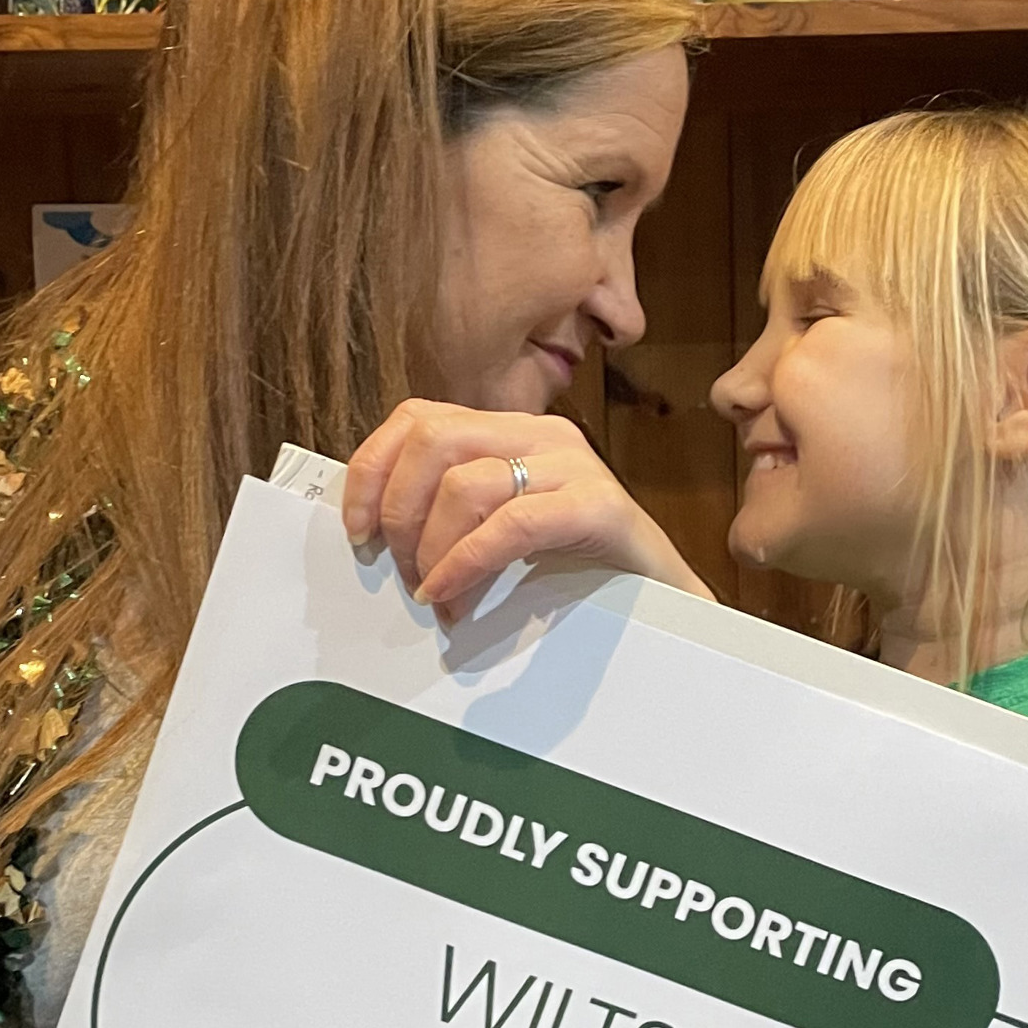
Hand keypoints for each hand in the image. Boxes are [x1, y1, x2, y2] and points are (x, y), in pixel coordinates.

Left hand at [342, 401, 712, 617]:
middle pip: (432, 439)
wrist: (671, 609)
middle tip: (400, 571)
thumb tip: (376, 535)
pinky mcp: (600, 506)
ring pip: (465, 481)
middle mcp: (543, 435)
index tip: (356, 529)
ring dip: (432, 548)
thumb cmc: (583, 578)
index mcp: (514, 433)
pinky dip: (467, 562)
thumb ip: (454, 520)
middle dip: (399, 511)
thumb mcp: (503, 538)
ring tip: (435, 596)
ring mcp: (575, 466)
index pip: (419, 418)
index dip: (372, 468)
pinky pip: (513, 523)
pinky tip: (454, 595)